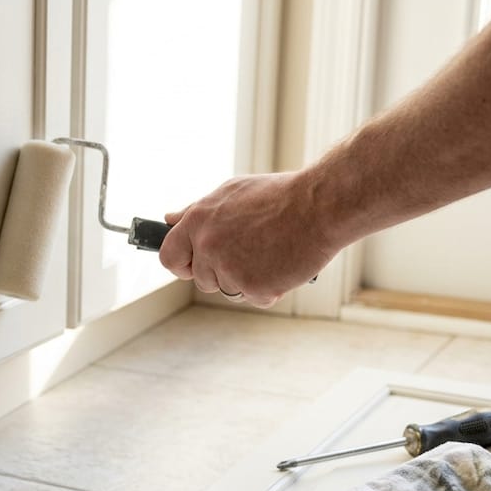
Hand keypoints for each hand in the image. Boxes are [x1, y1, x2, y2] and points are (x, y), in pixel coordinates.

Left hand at [158, 171, 337, 307]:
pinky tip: (283, 264)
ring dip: (247, 279)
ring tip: (271, 252)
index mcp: (198, 221)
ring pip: (229, 289)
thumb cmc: (279, 196)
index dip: (181, 264)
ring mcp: (230, 269)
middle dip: (222, 272)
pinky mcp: (254, 287)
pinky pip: (255, 298)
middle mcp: (208, 246)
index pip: (170, 256)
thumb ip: (197, 210)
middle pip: (202, 279)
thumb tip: (169, 220)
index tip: (192, 266)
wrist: (320, 205)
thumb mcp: (231, 192)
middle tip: (251, 252)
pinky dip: (270, 287)